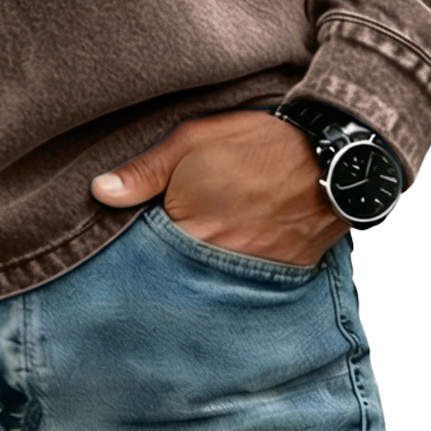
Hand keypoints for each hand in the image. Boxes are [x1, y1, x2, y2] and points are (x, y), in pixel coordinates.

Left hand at [90, 108, 350, 267]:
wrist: (330, 157)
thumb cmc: (258, 144)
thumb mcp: (192, 141)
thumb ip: (144, 172)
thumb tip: (100, 192)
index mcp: (188, 227)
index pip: (142, 255)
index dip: (131, 251)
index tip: (118, 252)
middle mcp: (216, 260)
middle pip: (173, 277)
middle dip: (160, 271)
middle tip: (149, 266)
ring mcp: (249, 273)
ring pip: (206, 286)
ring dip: (194, 278)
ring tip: (188, 267)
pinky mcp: (277, 277)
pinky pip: (244, 289)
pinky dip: (231, 280)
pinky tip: (226, 266)